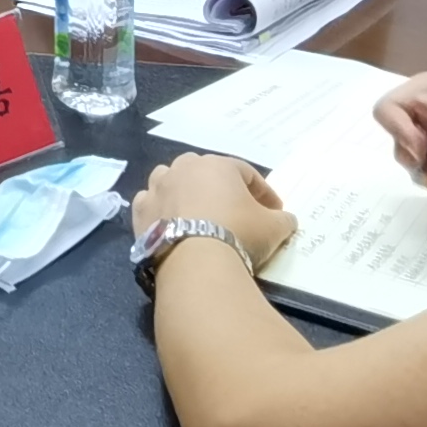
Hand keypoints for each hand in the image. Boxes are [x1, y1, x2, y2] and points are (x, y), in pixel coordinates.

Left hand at [132, 152, 295, 269]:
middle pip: (206, 172)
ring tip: (200, 213)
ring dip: (186, 192)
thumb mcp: (274, 228)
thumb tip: (286, 219)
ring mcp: (158, 187)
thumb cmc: (239, 234)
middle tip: (236, 210)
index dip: (264, 192)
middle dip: (221, 188)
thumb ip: (283, 219)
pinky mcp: (141, 210)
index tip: (275, 211)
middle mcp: (184, 169)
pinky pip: (153, 203)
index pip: (246, 173)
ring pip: (173, 181)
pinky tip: (172, 224)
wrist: (196, 261)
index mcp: (218, 165)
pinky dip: (162, 210)